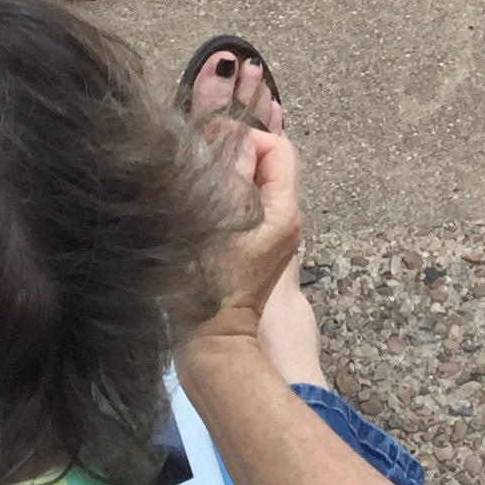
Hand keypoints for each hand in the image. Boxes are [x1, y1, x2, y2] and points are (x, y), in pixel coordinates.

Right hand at [186, 119, 302, 348]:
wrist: (213, 347)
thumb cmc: (209, 289)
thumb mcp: (217, 226)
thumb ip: (230, 177)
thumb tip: (236, 138)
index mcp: (283, 211)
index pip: (279, 149)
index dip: (247, 138)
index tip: (211, 142)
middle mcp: (286, 220)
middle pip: (269, 164)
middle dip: (237, 152)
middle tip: (201, 153)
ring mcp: (273, 236)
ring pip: (256, 184)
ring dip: (230, 173)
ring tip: (198, 175)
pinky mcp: (256, 248)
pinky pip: (248, 205)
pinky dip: (228, 194)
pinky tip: (202, 199)